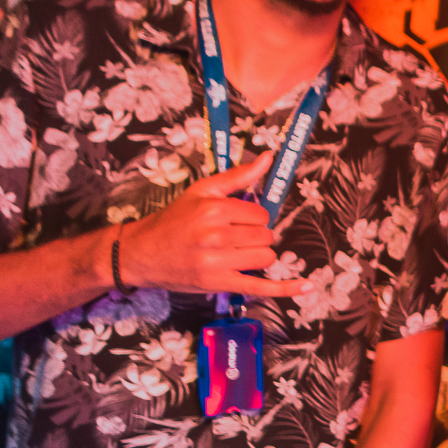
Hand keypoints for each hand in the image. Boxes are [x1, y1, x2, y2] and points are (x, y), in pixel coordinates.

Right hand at [118, 152, 307, 296]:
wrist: (141, 253)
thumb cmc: (174, 221)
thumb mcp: (202, 191)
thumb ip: (238, 176)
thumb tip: (267, 157)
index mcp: (214, 209)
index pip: (261, 214)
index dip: (252, 217)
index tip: (235, 220)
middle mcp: (216, 235)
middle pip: (265, 236)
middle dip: (254, 236)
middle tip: (231, 237)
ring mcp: (217, 262)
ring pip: (266, 257)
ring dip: (257, 256)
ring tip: (233, 253)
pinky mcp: (218, 284)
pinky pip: (261, 287)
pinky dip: (285, 289)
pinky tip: (306, 287)